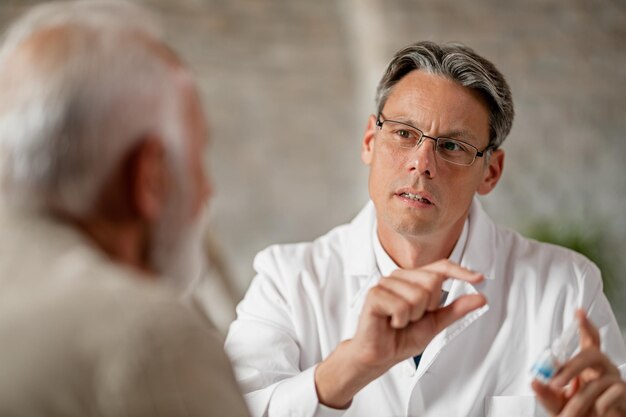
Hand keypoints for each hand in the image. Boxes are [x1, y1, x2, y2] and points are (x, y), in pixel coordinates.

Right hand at [315, 259, 486, 407]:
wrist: (379, 356)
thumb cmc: (401, 338)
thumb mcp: (435, 324)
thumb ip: (455, 309)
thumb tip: (480, 298)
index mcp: (413, 280)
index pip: (440, 267)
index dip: (460, 271)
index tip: (479, 279)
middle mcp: (399, 277)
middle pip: (431, 281)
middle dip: (428, 307)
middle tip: (413, 318)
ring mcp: (385, 284)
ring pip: (417, 294)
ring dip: (412, 316)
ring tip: (400, 321)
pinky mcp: (374, 295)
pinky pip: (401, 305)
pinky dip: (400, 320)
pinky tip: (391, 323)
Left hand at [532, 309, 625, 416]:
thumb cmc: (579, 411)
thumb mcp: (557, 402)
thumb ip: (546, 393)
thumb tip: (534, 382)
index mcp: (586, 363)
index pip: (588, 339)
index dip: (585, 325)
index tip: (579, 311)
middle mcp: (601, 366)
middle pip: (591, 354)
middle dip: (572, 368)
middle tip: (555, 384)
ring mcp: (614, 378)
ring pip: (595, 384)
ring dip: (578, 403)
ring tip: (567, 416)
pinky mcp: (623, 393)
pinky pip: (607, 399)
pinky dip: (596, 411)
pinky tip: (596, 414)